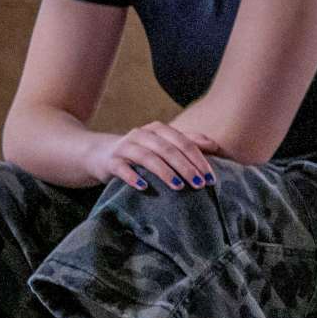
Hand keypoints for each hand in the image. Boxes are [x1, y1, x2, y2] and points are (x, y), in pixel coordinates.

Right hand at [90, 121, 215, 191]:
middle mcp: (142, 134)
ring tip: (178, 187)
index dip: (199, 159)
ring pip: (147, 157)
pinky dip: (133, 177)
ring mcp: (125, 147)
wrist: (101, 154)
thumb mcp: (164, 145)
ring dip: (164, 172)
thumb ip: (188, 142)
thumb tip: (215, 146)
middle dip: (186, 167)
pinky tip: (144, 187)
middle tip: (200, 184)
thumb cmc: (141, 151)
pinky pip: (122, 168)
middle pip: (168, 150)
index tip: (212, 178)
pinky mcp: (110, 161)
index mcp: (159, 130)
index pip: (184, 142)